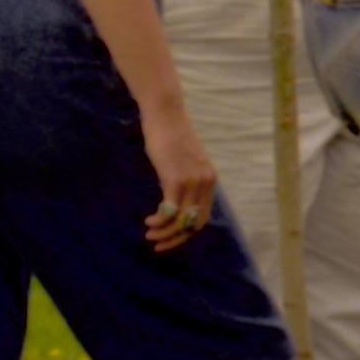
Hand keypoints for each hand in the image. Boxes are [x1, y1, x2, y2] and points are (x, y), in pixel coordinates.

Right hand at [141, 105, 219, 252]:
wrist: (166, 115)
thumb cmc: (170, 136)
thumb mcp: (184, 161)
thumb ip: (185, 179)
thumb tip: (174, 197)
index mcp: (210, 181)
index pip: (202, 218)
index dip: (185, 234)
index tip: (168, 240)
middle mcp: (206, 183)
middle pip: (194, 224)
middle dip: (175, 239)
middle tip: (157, 244)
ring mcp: (193, 182)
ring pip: (181, 220)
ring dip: (164, 232)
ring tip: (149, 234)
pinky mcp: (176, 178)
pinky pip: (170, 210)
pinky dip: (159, 221)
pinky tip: (149, 221)